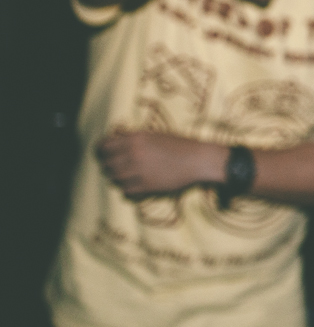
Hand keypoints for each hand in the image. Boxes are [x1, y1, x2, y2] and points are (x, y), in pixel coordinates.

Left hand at [97, 130, 226, 197]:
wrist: (198, 159)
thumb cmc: (179, 145)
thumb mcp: (154, 135)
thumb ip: (134, 139)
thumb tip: (116, 144)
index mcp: (135, 138)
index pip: (104, 146)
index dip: (101, 151)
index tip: (104, 154)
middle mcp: (134, 154)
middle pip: (107, 164)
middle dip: (110, 166)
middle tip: (118, 167)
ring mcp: (139, 171)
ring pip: (115, 178)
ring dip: (119, 178)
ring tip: (128, 176)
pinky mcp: (147, 186)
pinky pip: (126, 190)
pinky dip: (128, 189)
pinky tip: (136, 185)